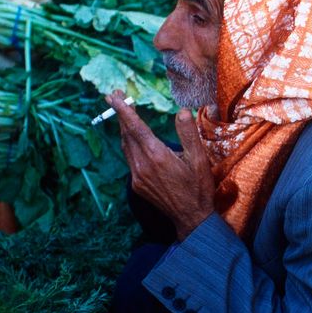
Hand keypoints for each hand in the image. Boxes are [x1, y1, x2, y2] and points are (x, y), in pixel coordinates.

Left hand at [108, 90, 215, 239]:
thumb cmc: (198, 187)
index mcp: (156, 155)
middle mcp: (142, 165)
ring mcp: (137, 176)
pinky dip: (129, 144)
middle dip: (120, 114)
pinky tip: (134, 139)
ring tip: (124, 113)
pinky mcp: (137, 185)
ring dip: (123, 128)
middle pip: (126, 134)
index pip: (135, 127)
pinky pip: (129, 159)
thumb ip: (188, 133)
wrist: (191, 217)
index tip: (112, 96)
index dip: (123, 110)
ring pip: (126, 146)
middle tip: (116, 95)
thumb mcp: (198, 159)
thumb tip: (181, 111)